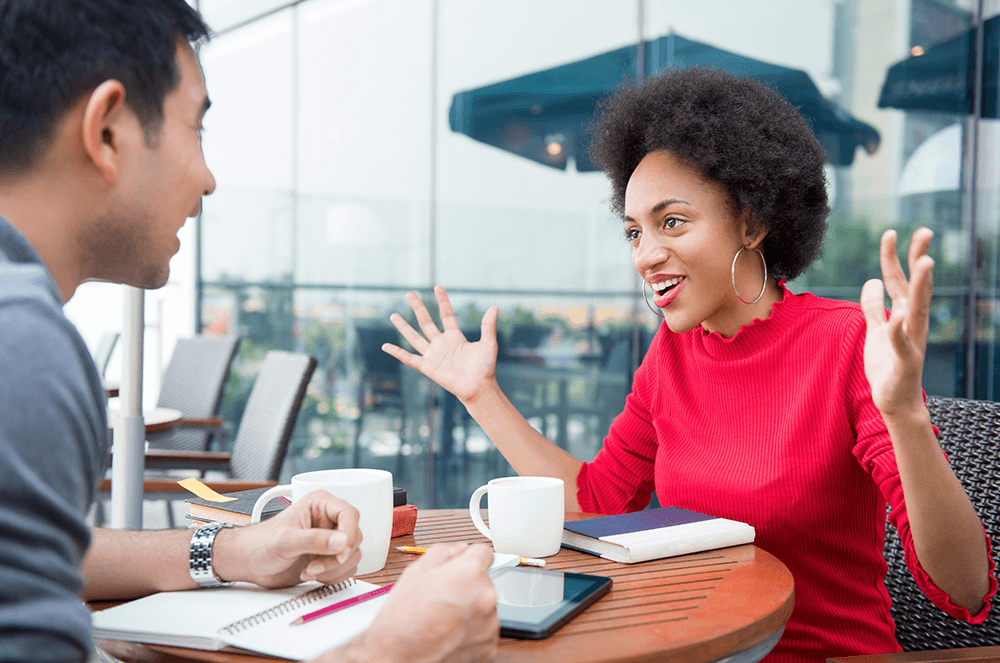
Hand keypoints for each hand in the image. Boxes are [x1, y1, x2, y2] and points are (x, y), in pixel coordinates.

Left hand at [213, 491, 362, 588]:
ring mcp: (330, 541)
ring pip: (353, 556)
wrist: (250, 563)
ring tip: (308, 570)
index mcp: (320, 505)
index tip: (340, 551)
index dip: (349, 534)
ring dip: (332, 569)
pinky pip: (347, 569)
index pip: (350, 514)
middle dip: (336, 557)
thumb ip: (314, 540)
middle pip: (354, 537)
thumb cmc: (260, 544)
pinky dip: (332, 577)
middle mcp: (329, 521)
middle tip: (314, 565)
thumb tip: (342, 541)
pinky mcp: (330, 558)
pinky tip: (312, 574)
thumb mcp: (285, 541)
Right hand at [337, 544, 498, 662]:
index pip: (484, 553)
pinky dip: (470, 634)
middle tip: (444, 598)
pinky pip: (483, 632)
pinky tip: (450, 634)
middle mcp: (486, 597)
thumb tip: (461, 549)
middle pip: (484, 583)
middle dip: (467, 588)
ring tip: (444, 620)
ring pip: (484, 609)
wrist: (397, 656)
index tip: (462, 567)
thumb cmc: (403, 618)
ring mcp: (490, 625)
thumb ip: (445, 551)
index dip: (469, 558)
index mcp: (471, 572)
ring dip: (470, 612)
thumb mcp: (416, 570)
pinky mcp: (488, 648)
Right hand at [383, 285, 499, 403]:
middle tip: (409, 294)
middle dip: (418, 307)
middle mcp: (441, 344)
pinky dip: (397, 352)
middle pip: (426, 321)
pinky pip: (409, 358)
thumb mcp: (488, 343)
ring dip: (403, 326)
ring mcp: (433, 355)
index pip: (446, 314)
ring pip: (414, 337)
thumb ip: (488, 326)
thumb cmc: (485, 368)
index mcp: (455, 337)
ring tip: (393, 315)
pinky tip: (386, 346)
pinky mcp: (427, 367)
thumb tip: (495, 307)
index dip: (442, 301)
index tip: (437, 287)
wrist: (478, 387)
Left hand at [860, 227, 933, 417]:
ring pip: (918, 309)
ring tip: (925, 262)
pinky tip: (895, 317)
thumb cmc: (887, 364)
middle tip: (924, 231)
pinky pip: (902, 344)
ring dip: (922, 286)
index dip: (894, 257)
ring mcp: (911, 341)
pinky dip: (898, 331)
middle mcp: (911, 323)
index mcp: (903, 314)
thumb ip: (873, 306)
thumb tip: (872, 280)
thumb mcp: (874, 330)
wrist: (894, 400)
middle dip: (918, 258)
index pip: (899, 280)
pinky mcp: (905, 362)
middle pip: (914, 286)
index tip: (892, 232)